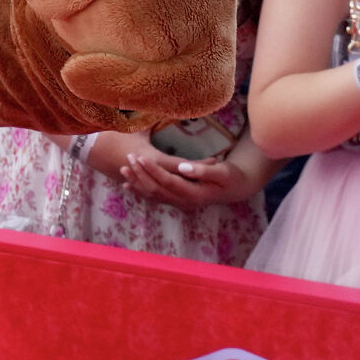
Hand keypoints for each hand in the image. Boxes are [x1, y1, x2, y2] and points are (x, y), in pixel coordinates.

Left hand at [121, 148, 258, 207]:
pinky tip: (127, 186)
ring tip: (122, 168)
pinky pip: (155, 198)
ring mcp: (180, 203)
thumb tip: (183, 167)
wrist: (236, 188)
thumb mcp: (221, 172)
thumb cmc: (231, 177)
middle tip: (128, 157)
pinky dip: (140, 191)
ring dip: (137, 182)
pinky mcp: (177, 201)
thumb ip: (202, 170)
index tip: (140, 156)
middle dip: (140, 174)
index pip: (167, 182)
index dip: (152, 169)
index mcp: (194, 194)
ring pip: (153, 195)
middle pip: (156, 189)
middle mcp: (184, 202)